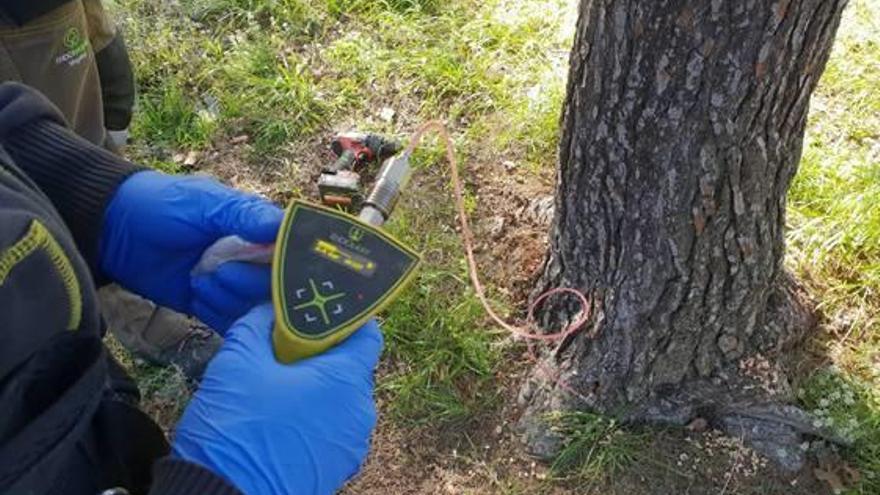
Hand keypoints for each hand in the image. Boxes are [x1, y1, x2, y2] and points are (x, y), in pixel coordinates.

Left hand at [100, 171, 282, 332]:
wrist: (114, 231)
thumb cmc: (164, 206)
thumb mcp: (206, 203)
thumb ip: (246, 215)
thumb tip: (285, 224)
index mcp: (258, 230)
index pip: (290, 253)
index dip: (288, 264)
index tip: (276, 269)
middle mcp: (252, 260)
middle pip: (275, 286)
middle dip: (248, 282)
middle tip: (219, 271)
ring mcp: (233, 285)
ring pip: (253, 307)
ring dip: (227, 298)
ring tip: (198, 281)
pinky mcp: (212, 306)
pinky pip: (230, 321)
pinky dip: (216, 313)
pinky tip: (196, 297)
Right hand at [172, 305, 381, 494]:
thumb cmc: (235, 430)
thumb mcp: (237, 363)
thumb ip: (257, 325)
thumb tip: (268, 310)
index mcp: (345, 380)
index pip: (367, 333)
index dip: (344, 318)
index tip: (317, 312)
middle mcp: (360, 412)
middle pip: (350, 367)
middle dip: (319, 354)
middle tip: (282, 349)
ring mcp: (351, 445)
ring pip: (339, 400)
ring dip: (314, 387)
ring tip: (274, 385)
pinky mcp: (336, 468)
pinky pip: (330, 429)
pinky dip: (311, 417)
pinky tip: (277, 417)